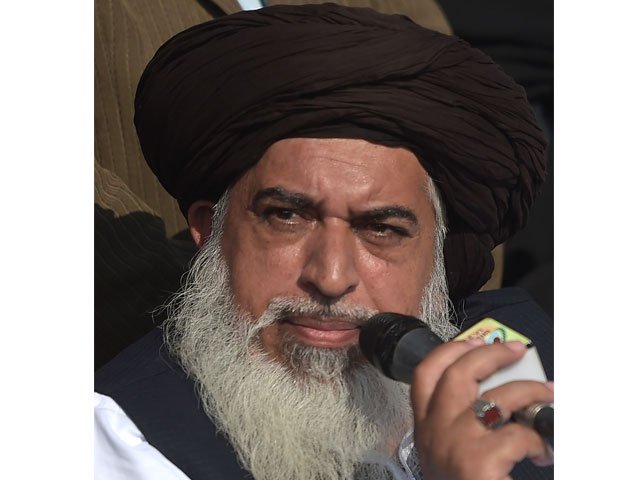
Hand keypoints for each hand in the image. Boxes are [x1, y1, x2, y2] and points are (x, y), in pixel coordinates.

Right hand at [410, 339, 553, 479]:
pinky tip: (543, 452)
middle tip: (517, 350)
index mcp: (424, 428)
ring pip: (496, 397)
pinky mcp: (478, 462)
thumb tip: (498, 396)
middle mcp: (433, 431)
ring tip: (548, 396)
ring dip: (529, 391)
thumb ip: (461, 423)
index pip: (425, 374)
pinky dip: (539, 439)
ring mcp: (454, 444)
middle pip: (457, 373)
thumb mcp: (448, 452)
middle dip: (490, 354)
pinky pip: (518, 434)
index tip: (475, 341)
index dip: (450, 350)